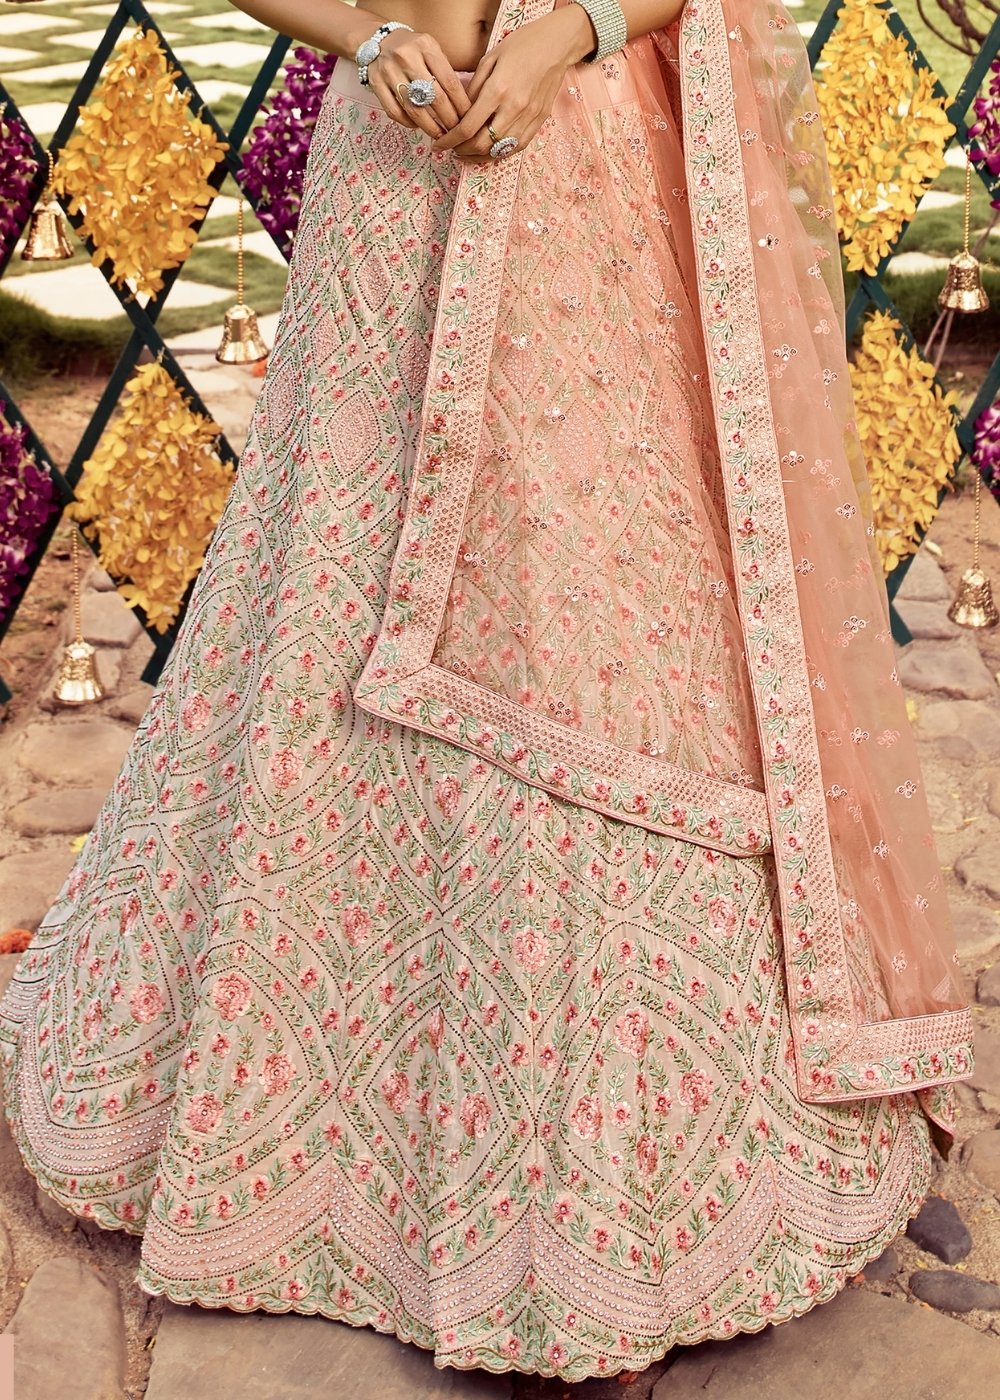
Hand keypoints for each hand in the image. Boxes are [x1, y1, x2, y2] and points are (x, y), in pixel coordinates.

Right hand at [367, 29, 471, 138]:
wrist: (378, 39)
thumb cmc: (412, 49)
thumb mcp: (430, 49)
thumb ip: (444, 70)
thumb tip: (462, 104)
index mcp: (425, 46)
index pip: (449, 82)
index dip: (461, 105)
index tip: (468, 118)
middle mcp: (407, 57)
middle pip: (434, 98)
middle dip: (448, 119)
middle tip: (456, 131)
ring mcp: (389, 71)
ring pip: (414, 109)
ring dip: (430, 127)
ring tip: (440, 135)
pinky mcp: (376, 83)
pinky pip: (394, 112)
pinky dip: (408, 123)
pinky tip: (417, 126)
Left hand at [431, 6, 593, 159]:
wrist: (556, 45)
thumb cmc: (521, 46)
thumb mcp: (490, 59)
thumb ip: (474, 88)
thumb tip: (461, 112)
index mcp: (497, 90)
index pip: (468, 127)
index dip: (450, 140)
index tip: (440, 144)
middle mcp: (513, 108)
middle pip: (481, 144)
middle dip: (462, 150)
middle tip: (452, 148)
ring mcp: (528, 118)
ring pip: (498, 150)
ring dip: (479, 155)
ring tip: (467, 151)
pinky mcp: (538, 122)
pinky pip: (516, 147)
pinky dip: (499, 152)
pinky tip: (489, 149)